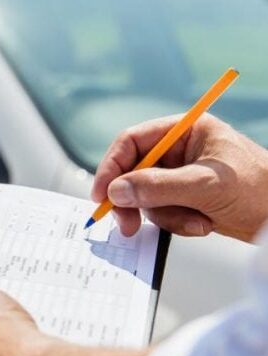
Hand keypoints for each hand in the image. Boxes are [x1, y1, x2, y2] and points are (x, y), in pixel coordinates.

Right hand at [92, 114, 267, 241]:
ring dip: (165, 215)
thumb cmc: (259, 189)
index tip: (102, 195)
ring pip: (145, 197)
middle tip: (126, 224)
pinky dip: (176, 223)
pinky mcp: (184, 199)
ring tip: (195, 222)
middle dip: (134, 200)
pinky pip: (161, 212)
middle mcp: (179, 150)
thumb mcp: (205, 186)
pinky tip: (203, 224)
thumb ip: (158, 186)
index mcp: (185, 131)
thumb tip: (116, 191)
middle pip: (133, 172)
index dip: (112, 167)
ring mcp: (180, 176)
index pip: (132, 142)